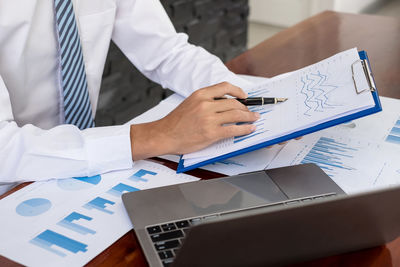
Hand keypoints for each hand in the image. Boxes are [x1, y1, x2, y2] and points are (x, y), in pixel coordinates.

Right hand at [130, 82, 259, 159]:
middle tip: (251, 112)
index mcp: (200, 95)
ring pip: (236, 115)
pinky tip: (249, 129)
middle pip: (234, 103)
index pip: (225, 87)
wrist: (164, 135)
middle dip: (246, 108)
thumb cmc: (175, 122)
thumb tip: (225, 104)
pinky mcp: (211, 133)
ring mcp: (208, 119)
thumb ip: (206, 101)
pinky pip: (233, 129)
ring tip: (254, 119)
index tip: (244, 96)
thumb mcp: (190, 103)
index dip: (238, 91)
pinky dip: (245, 129)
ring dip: (249, 117)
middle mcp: (205, 104)